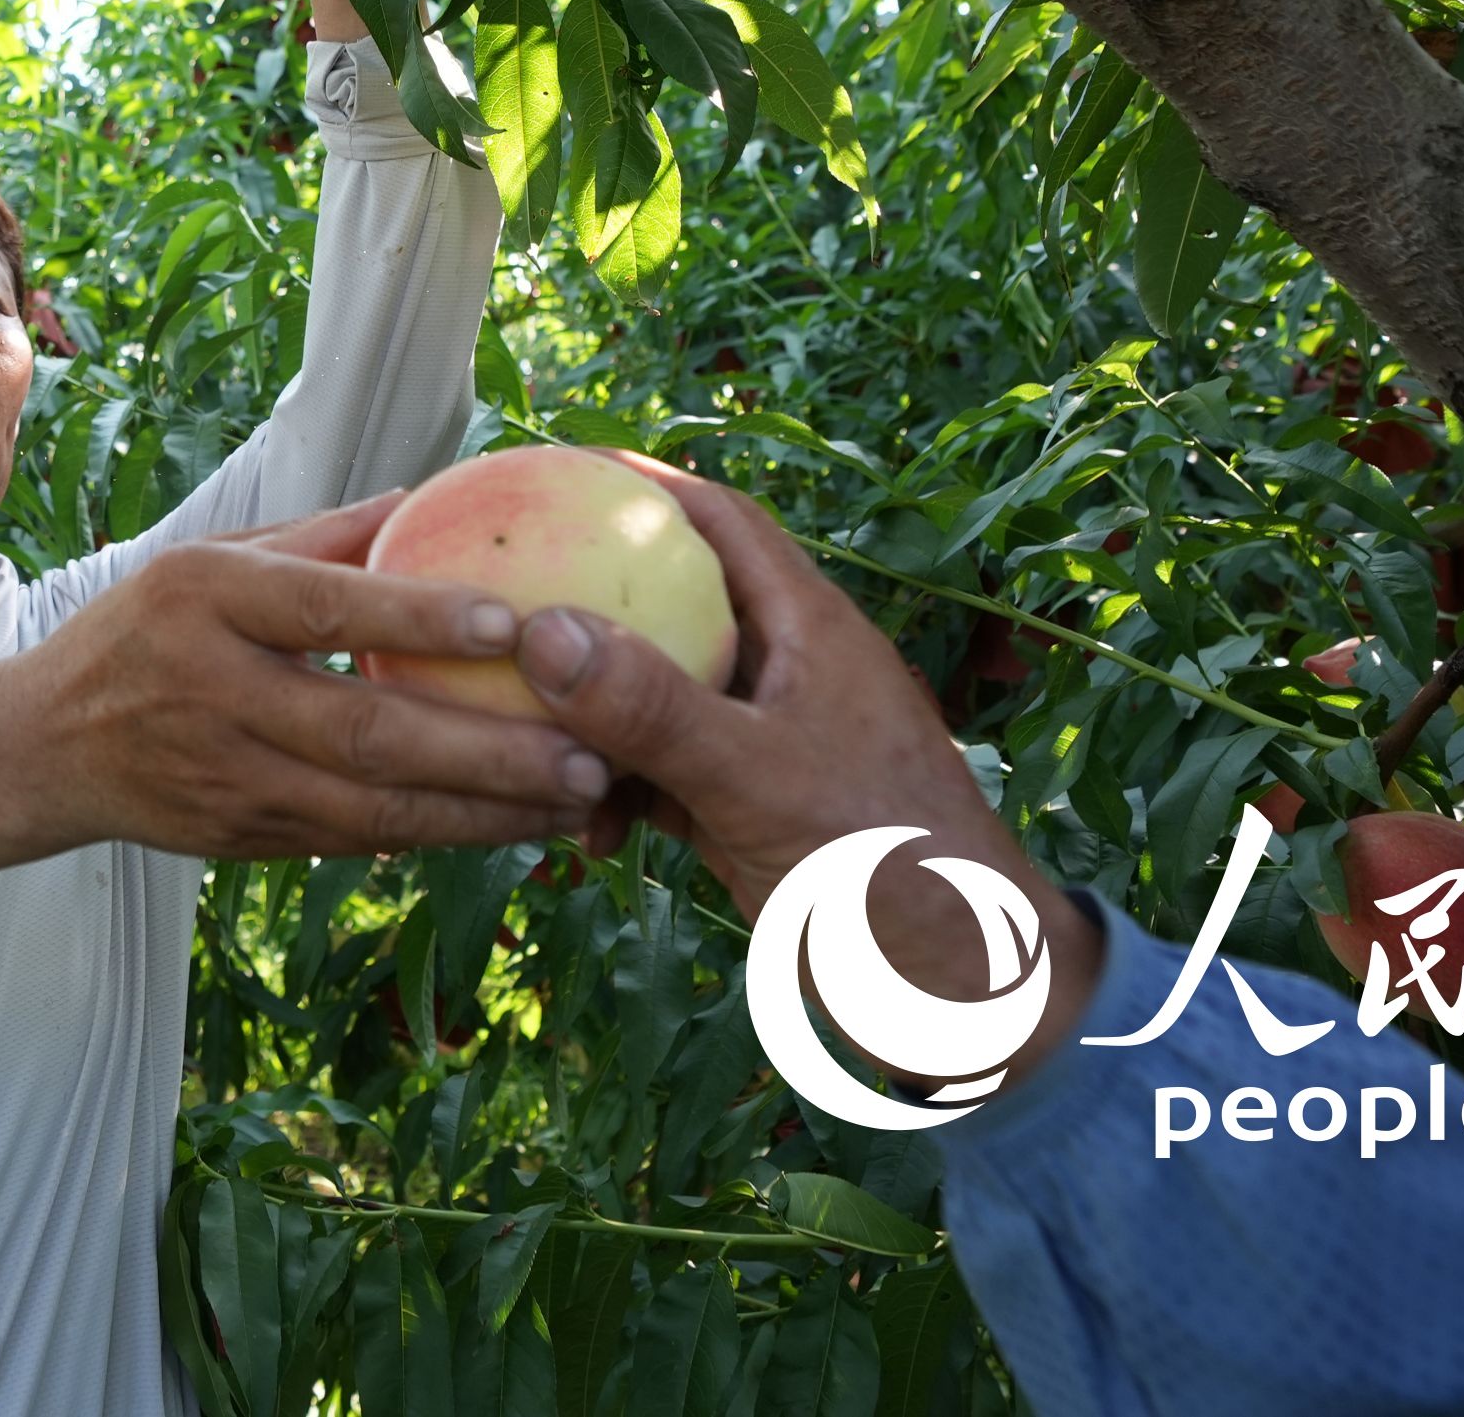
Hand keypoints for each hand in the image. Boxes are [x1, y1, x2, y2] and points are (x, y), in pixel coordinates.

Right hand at [0, 496, 607, 885]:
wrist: (43, 747)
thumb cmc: (148, 628)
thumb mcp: (211, 559)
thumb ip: (322, 539)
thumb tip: (437, 497)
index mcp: (203, 600)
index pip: (324, 609)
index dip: (420, 619)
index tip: (517, 624)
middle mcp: (210, 691)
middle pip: (364, 732)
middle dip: (488, 752)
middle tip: (590, 753)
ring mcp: (223, 778)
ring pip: (372, 808)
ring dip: (483, 812)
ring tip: (577, 800)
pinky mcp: (238, 839)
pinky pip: (354, 840)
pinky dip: (437, 834)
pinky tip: (510, 825)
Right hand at [512, 467, 1109, 1067]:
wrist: (962, 998)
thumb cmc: (888, 868)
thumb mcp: (759, 780)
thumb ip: (654, 708)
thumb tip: (543, 629)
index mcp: (809, 632)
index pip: (720, 521)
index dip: (641, 484)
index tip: (554, 466)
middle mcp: (786, 674)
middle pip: (673, 603)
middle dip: (591, 596)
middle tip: (501, 588)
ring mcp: (767, 745)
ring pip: (657, 697)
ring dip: (592, 713)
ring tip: (514, 725)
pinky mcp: (751, 811)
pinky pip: (662, 776)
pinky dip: (616, 791)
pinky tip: (578, 830)